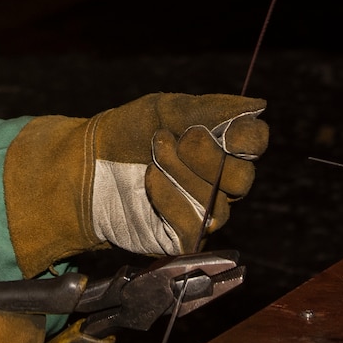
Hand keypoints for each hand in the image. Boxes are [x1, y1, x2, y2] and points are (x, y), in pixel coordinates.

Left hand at [4, 94, 268, 268]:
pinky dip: (170, 197)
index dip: (245, 136)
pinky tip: (150, 181)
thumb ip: (211, 108)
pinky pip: (193, 224)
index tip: (219, 128)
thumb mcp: (165, 110)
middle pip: (242, 177)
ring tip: (152, 156)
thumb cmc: (127, 134)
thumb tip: (257, 105)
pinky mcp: (181, 238)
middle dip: (205, 156)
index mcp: (221, 146)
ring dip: (181, 174)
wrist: (85, 165)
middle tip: (167, 139)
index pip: (255, 143)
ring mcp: (201, 211)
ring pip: (217, 202)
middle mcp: (218, 182)